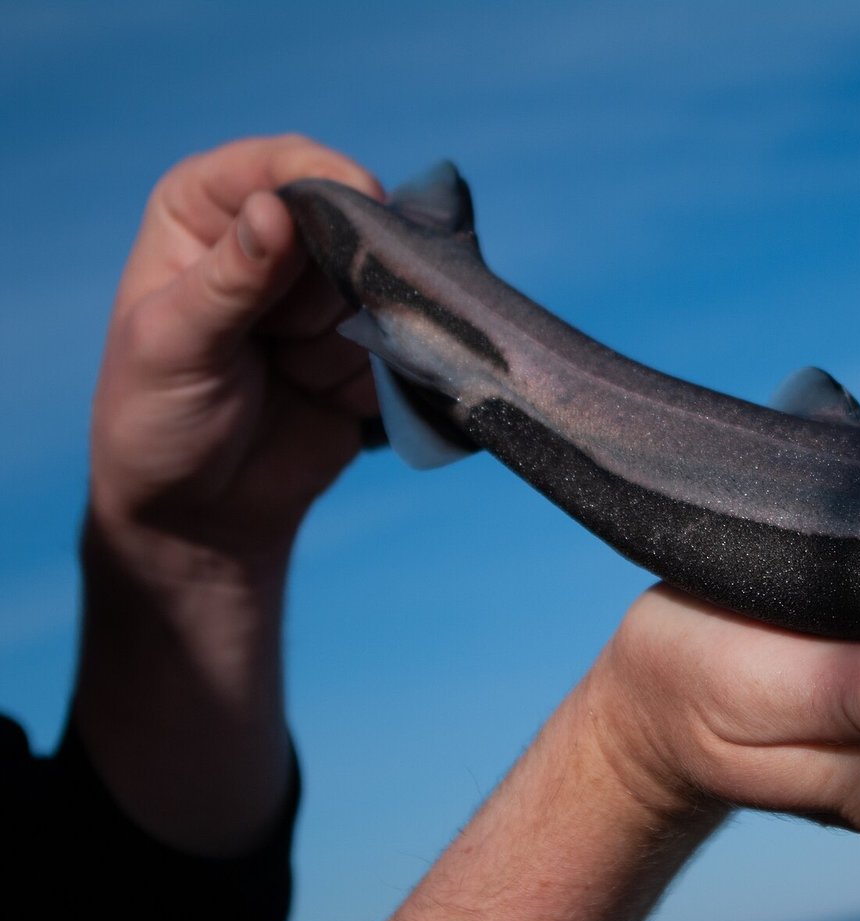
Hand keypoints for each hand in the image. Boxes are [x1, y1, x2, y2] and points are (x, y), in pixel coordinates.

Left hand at [89, 134, 380, 572]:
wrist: (201, 518)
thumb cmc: (157, 423)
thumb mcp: (174, 347)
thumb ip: (230, 281)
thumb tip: (276, 210)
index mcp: (205, 216)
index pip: (272, 169)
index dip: (318, 175)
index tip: (362, 197)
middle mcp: (273, 246)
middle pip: (347, 221)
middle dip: (351, 267)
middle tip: (319, 325)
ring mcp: (325, 299)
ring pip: (385, 283)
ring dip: (364, 331)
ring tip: (307, 379)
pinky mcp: (367, 351)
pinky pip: (407, 343)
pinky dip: (391, 370)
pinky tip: (342, 401)